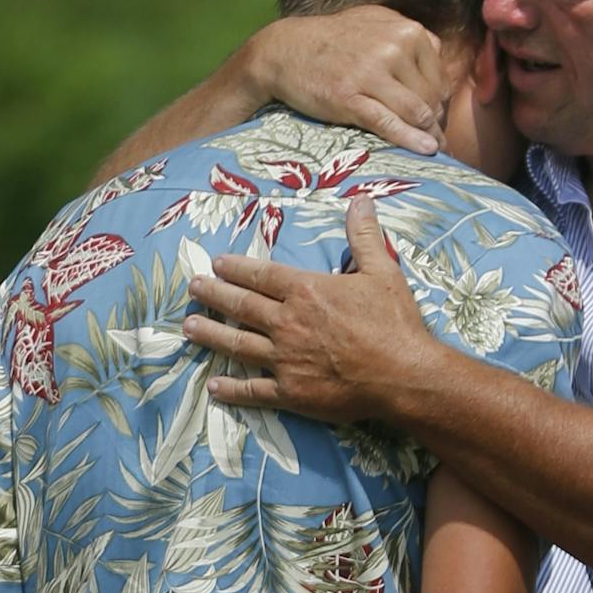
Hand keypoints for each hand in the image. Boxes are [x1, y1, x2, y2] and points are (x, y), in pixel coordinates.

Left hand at [183, 196, 439, 422]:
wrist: (404, 375)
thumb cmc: (394, 322)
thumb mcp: (383, 270)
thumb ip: (364, 235)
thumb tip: (360, 200)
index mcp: (306, 291)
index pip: (261, 275)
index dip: (236, 268)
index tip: (217, 264)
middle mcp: (287, 323)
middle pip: (241, 305)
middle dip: (214, 295)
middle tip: (193, 288)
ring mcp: (285, 359)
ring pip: (237, 344)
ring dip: (211, 334)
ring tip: (188, 327)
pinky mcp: (291, 392)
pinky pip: (253, 389)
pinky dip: (232, 388)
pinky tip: (214, 386)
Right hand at [243, 6, 447, 153]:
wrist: (284, 50)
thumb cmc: (333, 39)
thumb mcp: (375, 22)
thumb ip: (409, 37)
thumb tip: (440, 59)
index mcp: (406, 31)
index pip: (438, 76)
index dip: (439, 100)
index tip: (434, 114)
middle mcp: (394, 48)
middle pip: (430, 97)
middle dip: (434, 120)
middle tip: (432, 136)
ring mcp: (371, 73)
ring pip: (416, 112)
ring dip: (429, 134)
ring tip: (434, 148)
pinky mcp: (350, 98)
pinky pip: (389, 123)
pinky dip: (411, 140)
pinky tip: (426, 149)